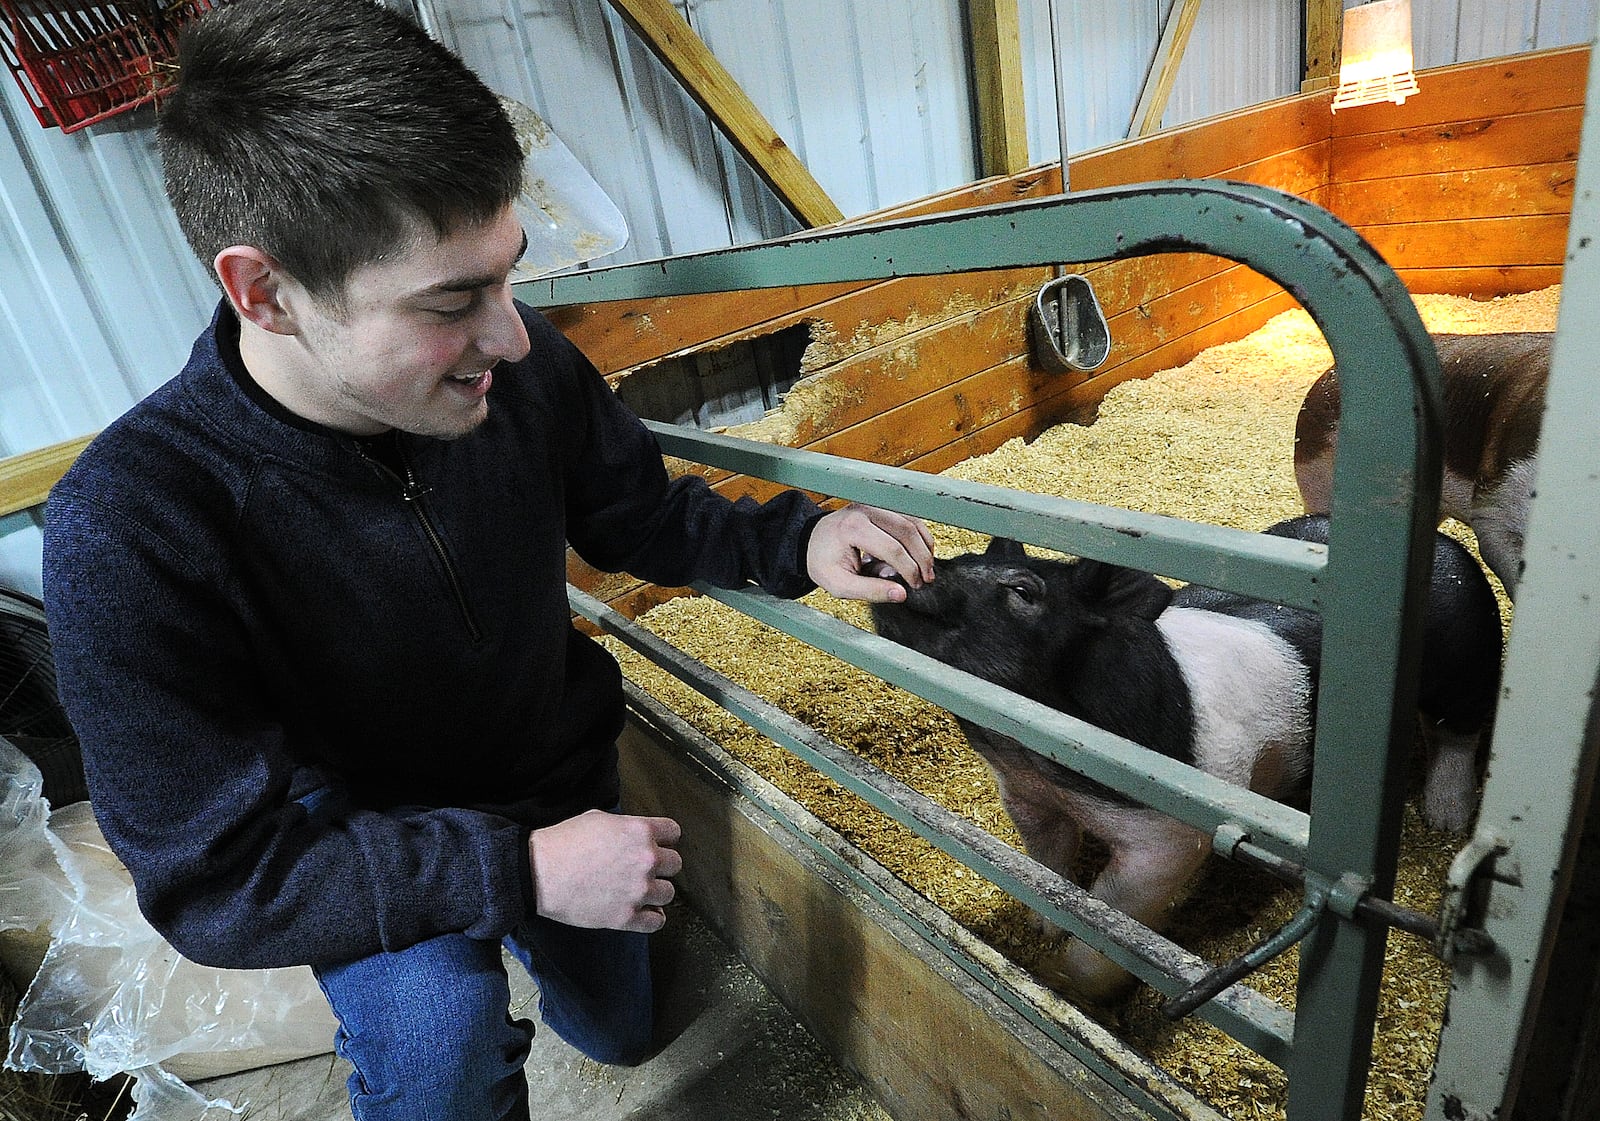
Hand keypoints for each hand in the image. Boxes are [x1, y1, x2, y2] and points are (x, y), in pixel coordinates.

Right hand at [528, 810, 682, 932]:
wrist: (539, 873)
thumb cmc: (563, 843)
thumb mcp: (599, 819)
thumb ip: (626, 826)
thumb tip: (635, 833)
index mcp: (640, 832)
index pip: (674, 832)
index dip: (665, 837)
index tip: (658, 844)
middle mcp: (646, 860)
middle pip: (675, 864)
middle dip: (661, 865)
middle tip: (644, 868)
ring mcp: (638, 890)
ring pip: (668, 893)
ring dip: (656, 891)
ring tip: (641, 890)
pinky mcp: (626, 917)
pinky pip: (656, 922)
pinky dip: (652, 917)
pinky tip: (644, 912)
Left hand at [805, 503, 934, 602]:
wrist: (812, 541)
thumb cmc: (824, 562)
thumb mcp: (839, 584)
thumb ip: (870, 591)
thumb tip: (901, 595)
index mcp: (852, 527)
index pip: (892, 548)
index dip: (909, 569)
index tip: (915, 585)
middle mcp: (865, 509)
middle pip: (906, 531)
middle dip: (922, 557)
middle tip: (927, 578)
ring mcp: (874, 504)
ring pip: (912, 521)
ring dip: (924, 545)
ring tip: (927, 568)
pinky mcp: (881, 505)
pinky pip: (908, 517)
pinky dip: (919, 535)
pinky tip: (920, 553)